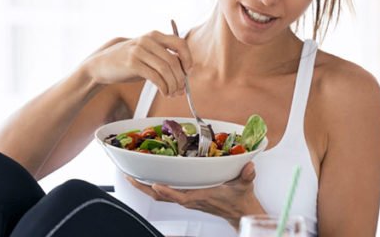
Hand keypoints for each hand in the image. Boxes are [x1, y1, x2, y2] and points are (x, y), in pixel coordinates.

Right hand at [82, 31, 192, 96]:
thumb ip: (163, 57)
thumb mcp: (147, 53)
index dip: (188, 58)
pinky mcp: (132, 63)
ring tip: (172, 93)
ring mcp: (139, 51)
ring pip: (166, 70)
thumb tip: (184, 74)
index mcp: (155, 35)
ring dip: (173, 85)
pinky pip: (155, 77)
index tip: (188, 71)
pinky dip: (163, 87)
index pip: (180, 43)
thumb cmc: (129, 61)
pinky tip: (164, 92)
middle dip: (180, 78)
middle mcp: (148, 40)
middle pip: (174, 60)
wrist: (102, 64)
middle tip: (181, 90)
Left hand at [127, 162, 265, 227]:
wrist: (240, 212)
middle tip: (130, 176)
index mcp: (201, 196)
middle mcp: (190, 199)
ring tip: (132, 176)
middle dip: (144, 187)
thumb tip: (249, 167)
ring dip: (145, 187)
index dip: (166, 191)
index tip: (154, 183)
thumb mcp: (245, 185)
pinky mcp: (186, 198)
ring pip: (161, 196)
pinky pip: (166, 194)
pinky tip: (148, 178)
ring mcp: (186, 200)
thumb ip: (247, 175)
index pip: (179, 196)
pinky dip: (155, 187)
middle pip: (162, 196)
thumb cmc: (240, 199)